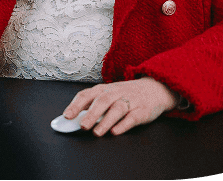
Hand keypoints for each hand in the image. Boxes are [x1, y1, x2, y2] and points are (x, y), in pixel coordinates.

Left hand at [62, 77, 179, 135]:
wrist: (155, 89)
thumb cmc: (125, 94)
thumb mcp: (108, 94)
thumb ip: (91, 105)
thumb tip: (72, 119)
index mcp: (104, 89)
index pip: (87, 94)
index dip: (76, 105)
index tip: (67, 116)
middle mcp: (116, 92)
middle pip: (102, 100)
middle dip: (91, 113)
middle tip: (82, 126)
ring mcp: (130, 100)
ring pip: (117, 109)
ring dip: (106, 121)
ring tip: (97, 132)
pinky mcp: (143, 110)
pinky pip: (133, 117)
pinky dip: (123, 125)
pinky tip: (115, 132)